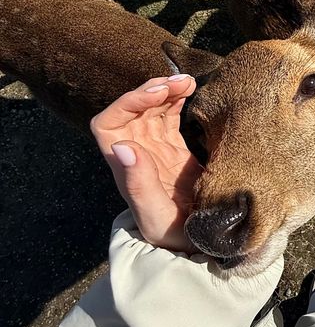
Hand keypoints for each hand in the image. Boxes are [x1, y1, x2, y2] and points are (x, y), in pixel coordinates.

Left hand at [91, 75, 202, 251]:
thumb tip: (123, 146)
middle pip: (130, 109)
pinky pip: (168, 116)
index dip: (127, 103)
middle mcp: (135, 153)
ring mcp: (153, 149)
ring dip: (165, 90)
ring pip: (150, 109)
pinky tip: (190, 90)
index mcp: (125, 167)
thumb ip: (140, 183)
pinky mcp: (172, 149)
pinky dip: (177, 99)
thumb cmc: (173, 235)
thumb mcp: (156, 215)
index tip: (156, 95)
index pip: (107, 124)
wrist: (195, 245)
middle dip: (151, 90)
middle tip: (179, 82)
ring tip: (187, 82)